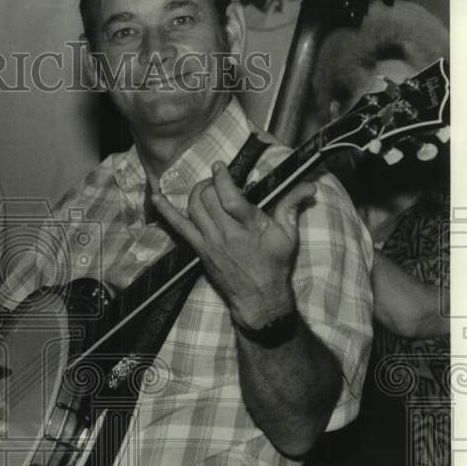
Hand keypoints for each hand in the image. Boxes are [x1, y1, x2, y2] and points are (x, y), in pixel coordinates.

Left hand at [152, 162, 315, 328]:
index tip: (220, 166)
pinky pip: (178, 227)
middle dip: (210, 183)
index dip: (222, 177)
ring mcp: (209, 242)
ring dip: (196, 192)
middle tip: (218, 182)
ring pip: (193, 207)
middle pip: (207, 198)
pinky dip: (166, 211)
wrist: (259, 299)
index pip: (229, 196)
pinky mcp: (199, 249)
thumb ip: (292, 205)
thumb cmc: (275, 267)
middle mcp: (226, 233)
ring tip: (206, 189)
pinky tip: (156, 197)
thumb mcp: (289, 236)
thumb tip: (310, 185)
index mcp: (249, 227)